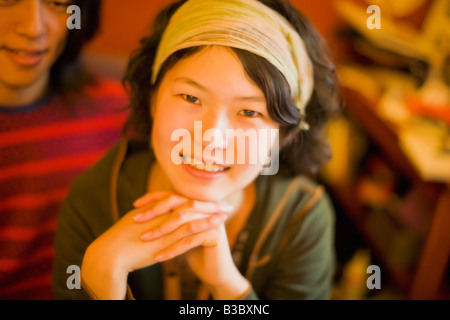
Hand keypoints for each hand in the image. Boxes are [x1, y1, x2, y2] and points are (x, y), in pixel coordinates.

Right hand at [81, 191, 231, 298]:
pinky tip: (218, 224)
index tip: (210, 200)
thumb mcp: (135, 226)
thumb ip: (147, 219)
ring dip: (211, 211)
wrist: (109, 255)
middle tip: (224, 202)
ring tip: (227, 211)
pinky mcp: (166, 238)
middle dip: (208, 202)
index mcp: (153, 208)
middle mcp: (160, 212)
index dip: (195, 198)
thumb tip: (153, 217)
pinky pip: (190, 228)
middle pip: (189, 201)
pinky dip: (205, 224)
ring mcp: (164, 224)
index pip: (179, 198)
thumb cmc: (119, 244)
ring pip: (193, 212)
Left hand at [134, 191, 250, 298]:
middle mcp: (206, 207)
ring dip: (161, 230)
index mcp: (198, 203)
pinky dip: (172, 249)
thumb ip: (171, 217)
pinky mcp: (215, 235)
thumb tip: (146, 209)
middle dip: (155, 210)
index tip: (136, 205)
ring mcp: (213, 220)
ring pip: (182, 221)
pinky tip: (158, 257)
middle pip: (178, 203)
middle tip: (136, 219)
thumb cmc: (194, 251)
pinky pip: (189, 241)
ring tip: (144, 238)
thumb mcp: (180, 231)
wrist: (215, 271)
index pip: (174, 194)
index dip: (154, 197)